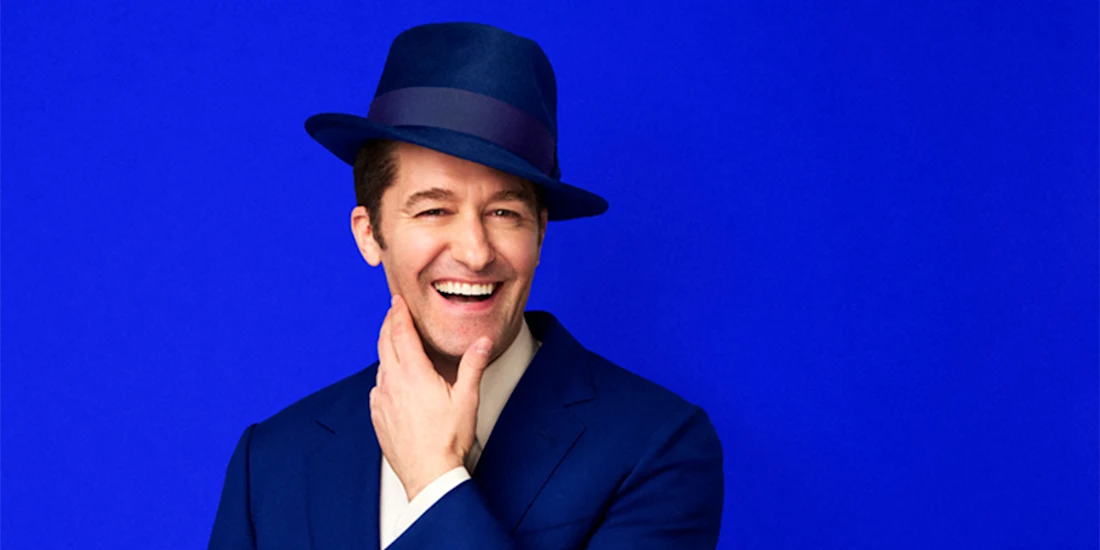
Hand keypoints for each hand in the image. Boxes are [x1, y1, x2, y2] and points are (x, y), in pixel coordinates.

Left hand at [369, 295, 492, 500]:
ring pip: (380, 364)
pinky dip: (385, 375)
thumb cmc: (448, 439)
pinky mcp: (377, 415)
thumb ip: (473, 365)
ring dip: (387, 349)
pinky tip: (393, 379)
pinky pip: (378, 387)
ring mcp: (381, 399)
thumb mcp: (467, 398)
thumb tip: (482, 342)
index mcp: (414, 374)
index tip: (397, 300)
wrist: (428, 473)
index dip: (399, 313)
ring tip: (396, 343)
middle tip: (394, 312)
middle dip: (389, 324)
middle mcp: (392, 383)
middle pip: (385, 343)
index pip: (401, 333)